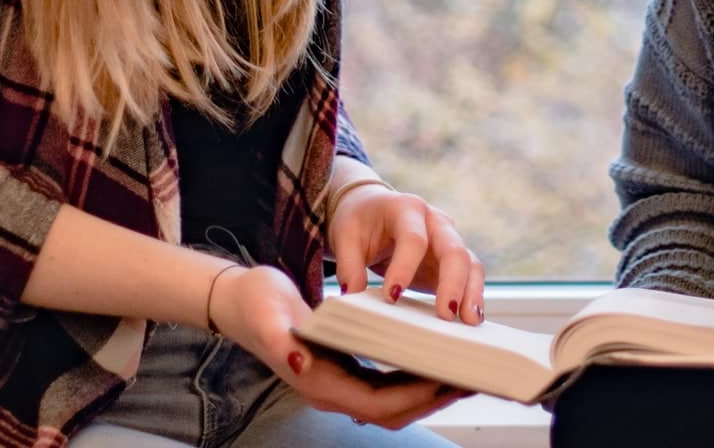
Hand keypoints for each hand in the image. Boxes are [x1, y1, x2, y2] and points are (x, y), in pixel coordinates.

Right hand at [209, 264, 469, 428]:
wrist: (240, 302)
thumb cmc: (256, 305)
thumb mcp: (267, 315)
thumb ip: (281, 342)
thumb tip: (301, 363)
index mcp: (320, 382)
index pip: (379, 403)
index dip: (416, 397)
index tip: (448, 380)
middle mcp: (334, 390)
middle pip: (394, 411)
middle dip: (435, 399)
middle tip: (474, 378)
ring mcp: (341, 383)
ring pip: (395, 402)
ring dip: (431, 391)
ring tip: (466, 372)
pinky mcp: (346, 370)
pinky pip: (388, 385)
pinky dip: (416, 378)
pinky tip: (438, 359)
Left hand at [329, 185, 486, 324]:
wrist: (373, 210)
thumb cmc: (359, 222)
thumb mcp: (345, 237)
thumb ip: (349, 266)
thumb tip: (353, 297)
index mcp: (406, 208)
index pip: (413, 239)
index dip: (405, 268)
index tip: (391, 297)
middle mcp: (435, 221)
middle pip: (453, 249)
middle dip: (453, 282)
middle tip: (446, 314)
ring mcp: (447, 240)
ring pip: (469, 263)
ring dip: (471, 292)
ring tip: (469, 321)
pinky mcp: (451, 261)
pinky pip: (469, 276)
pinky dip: (472, 296)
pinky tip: (469, 319)